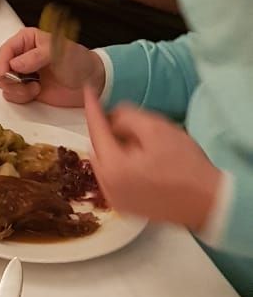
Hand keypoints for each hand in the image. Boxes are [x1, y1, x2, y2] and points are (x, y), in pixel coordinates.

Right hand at [0, 28, 103, 105]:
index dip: (2, 63)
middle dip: (7, 78)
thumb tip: (15, 64)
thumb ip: (36, 56)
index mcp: (26, 40)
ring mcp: (23, 73)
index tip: (5, 74)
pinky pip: (12, 95)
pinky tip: (36, 92)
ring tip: (35, 87)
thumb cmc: (78, 61)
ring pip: (3, 83)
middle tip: (21, 82)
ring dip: (16, 89)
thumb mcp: (59, 51)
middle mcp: (21, 56)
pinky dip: (21, 97)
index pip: (5, 50)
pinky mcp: (26, 89)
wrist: (91, 82)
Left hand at [84, 88, 219, 229]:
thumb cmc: (185, 165)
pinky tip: (135, 157)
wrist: (208, 202)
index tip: (87, 90)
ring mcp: (116, 200)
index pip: (96, 129)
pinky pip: (112, 178)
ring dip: (111, 147)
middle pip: (97, 148)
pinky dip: (117, 163)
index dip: (92, 106)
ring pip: (104, 164)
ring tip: (131, 137)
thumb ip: (127, 117)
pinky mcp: (126, 207)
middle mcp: (108, 187)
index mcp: (113, 168)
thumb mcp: (157, 130)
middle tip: (118, 116)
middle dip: (103, 129)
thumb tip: (113, 117)